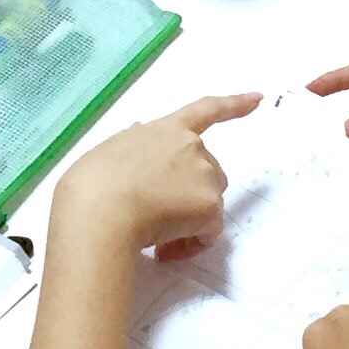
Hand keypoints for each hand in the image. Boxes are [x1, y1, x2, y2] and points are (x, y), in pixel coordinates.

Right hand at [55, 92, 258, 258]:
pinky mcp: (209, 206)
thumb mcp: (107, 151)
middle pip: (207, 171)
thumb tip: (140, 132)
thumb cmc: (91, 184)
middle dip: (190, 194)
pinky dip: (191, 243)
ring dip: (190, 219)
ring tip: (155, 236)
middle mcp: (191, 146)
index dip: (233, 104)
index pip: (205, 110)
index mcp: (164, 129)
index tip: (257, 98)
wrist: (99, 213)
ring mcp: (203, 175)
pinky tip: (164, 251)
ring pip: (208, 201)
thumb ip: (131, 143)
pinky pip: (208, 232)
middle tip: (158, 217)